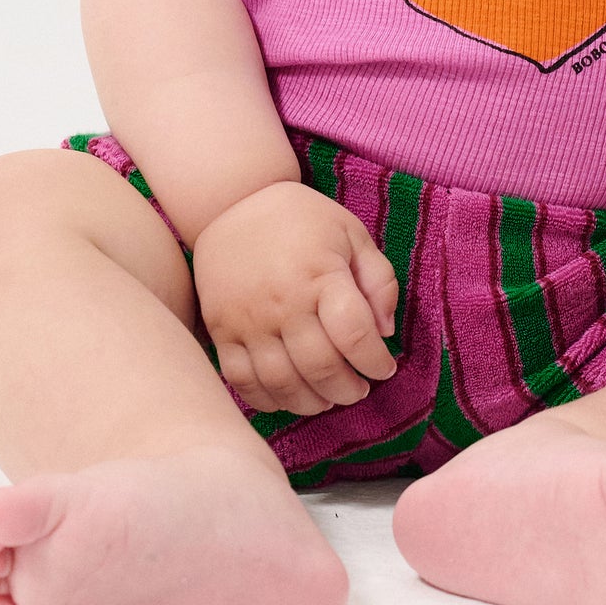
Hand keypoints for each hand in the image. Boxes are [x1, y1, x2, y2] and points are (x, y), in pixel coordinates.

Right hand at [193, 180, 400, 414]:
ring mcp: (247, 319)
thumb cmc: (303, 220)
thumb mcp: (352, 233)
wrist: (232, 201)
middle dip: (348, 389)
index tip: (384, 368)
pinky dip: (267, 400)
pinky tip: (288, 396)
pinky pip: (241, 380)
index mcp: (320, 273)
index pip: (354, 333)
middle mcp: (283, 301)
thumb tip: (385, 331)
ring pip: (282, 382)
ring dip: (312, 403)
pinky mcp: (220, 330)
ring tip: (328, 398)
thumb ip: (378, 280)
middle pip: (320, 366)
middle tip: (359, 389)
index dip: (375, 361)